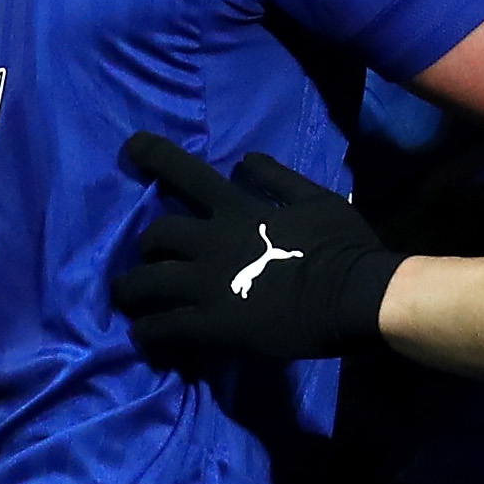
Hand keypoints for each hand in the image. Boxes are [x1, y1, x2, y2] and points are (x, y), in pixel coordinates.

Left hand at [112, 136, 398, 363]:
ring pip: (147, 283)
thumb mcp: (316, 198)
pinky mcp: (213, 326)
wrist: (356, 297)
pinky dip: (149, 331)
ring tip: (127, 299)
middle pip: (156, 235)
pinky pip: (165, 328)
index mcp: (236, 209)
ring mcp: (209, 286)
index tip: (130, 148)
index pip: (185, 172)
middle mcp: (212, 243)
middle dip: (146, 245)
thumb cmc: (343, 246)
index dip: (152, 155)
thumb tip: (245, 160)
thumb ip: (277, 179)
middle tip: (148, 257)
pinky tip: (144, 335)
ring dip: (131, 290)